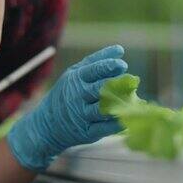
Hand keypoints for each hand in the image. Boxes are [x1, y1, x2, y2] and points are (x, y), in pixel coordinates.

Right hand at [6, 45, 127, 171]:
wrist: (48, 124)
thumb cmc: (68, 92)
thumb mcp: (76, 73)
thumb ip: (97, 61)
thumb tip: (120, 50)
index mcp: (76, 79)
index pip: (94, 70)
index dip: (109, 66)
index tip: (122, 65)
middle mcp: (77, 97)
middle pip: (100, 89)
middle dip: (117, 84)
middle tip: (131, 81)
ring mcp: (81, 115)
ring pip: (104, 109)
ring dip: (120, 104)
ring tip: (134, 100)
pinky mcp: (87, 132)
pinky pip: (105, 128)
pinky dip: (118, 123)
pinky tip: (129, 117)